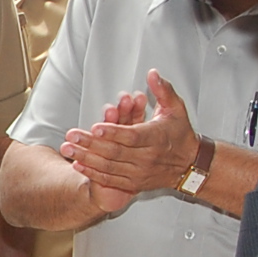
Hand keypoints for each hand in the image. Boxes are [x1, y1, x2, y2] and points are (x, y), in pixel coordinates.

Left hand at [65, 70, 199, 198]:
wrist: (189, 165)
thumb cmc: (180, 134)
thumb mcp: (176, 109)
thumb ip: (163, 90)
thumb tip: (152, 74)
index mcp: (156, 138)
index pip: (131, 136)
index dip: (112, 132)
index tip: (95, 127)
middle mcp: (147, 157)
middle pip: (115, 152)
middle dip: (90, 144)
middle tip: (71, 135)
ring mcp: (140, 172)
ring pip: (109, 166)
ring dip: (86, 158)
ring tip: (67, 149)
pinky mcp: (135, 183)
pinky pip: (111, 179)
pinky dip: (93, 173)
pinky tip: (78, 165)